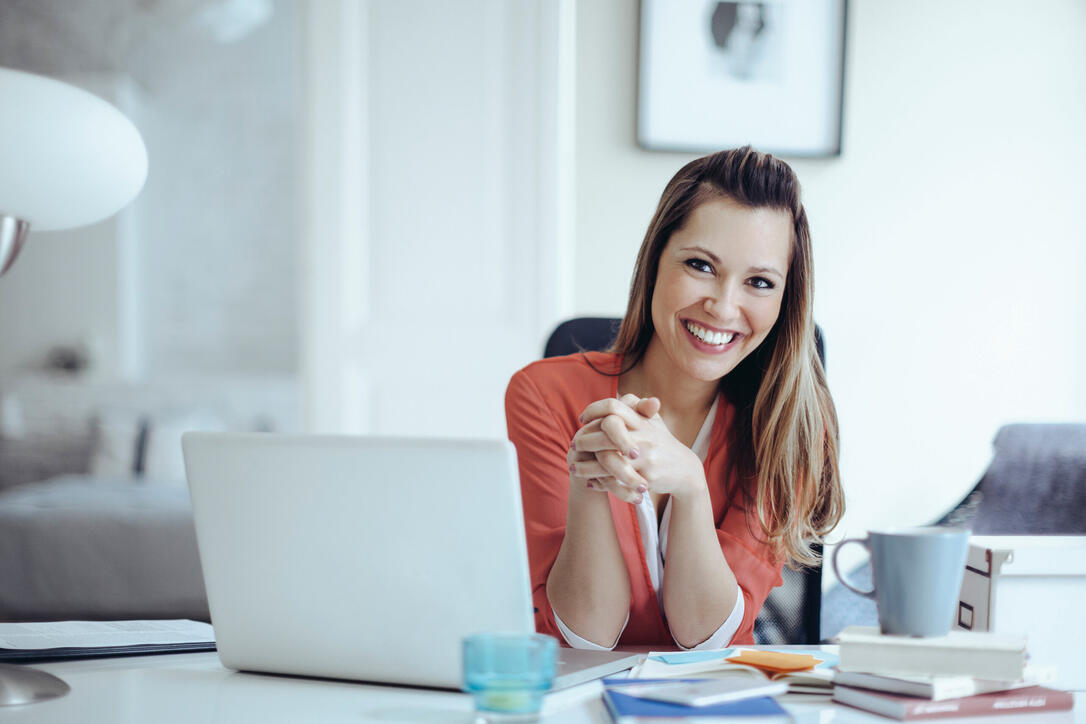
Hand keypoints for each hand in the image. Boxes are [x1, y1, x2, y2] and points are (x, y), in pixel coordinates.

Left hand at [572, 395, 705, 501]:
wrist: (686, 471)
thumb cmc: (662, 443)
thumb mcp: (654, 423)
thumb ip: (638, 408)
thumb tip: (623, 397)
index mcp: (642, 421)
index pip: (614, 406)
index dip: (594, 410)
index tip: (583, 419)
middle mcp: (644, 436)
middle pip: (606, 431)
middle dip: (586, 439)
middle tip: (574, 444)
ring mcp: (645, 458)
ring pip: (607, 459)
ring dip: (586, 466)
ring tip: (575, 468)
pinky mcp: (645, 478)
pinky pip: (615, 481)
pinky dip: (600, 483)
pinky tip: (591, 482)